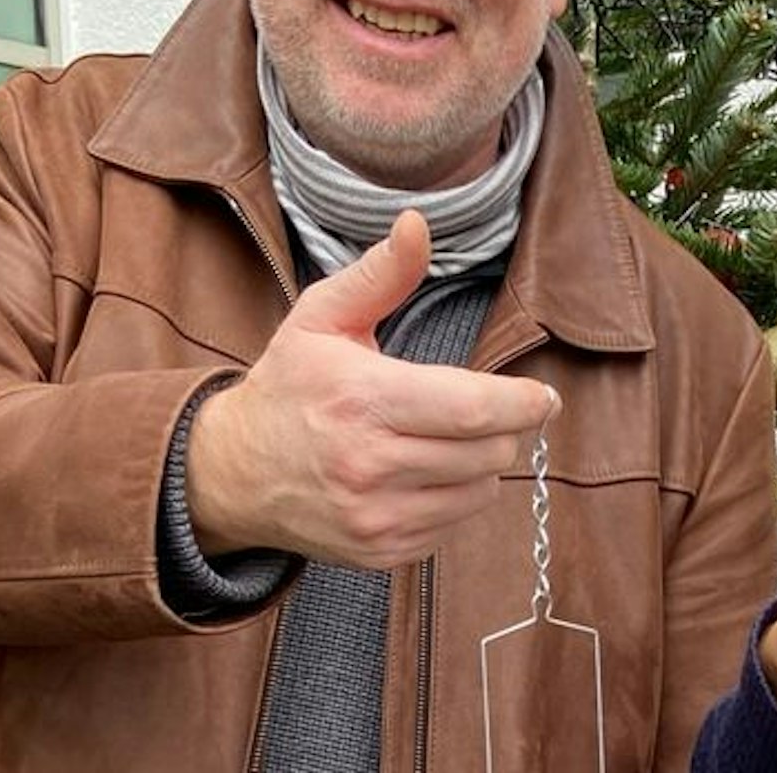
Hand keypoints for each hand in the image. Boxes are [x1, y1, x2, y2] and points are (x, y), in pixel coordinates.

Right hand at [185, 209, 559, 568]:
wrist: (231, 473)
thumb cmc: (288, 387)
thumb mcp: (321, 318)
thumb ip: (380, 274)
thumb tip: (416, 225)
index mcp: (362, 400)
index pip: (473, 409)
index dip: (524, 403)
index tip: (545, 397)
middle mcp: (370, 466)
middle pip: (488, 452)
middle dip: (504, 428)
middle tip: (484, 409)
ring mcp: (375, 517)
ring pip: (480, 491)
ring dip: (481, 463)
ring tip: (445, 438)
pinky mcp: (381, 551)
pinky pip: (454, 524)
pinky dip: (454, 497)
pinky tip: (422, 472)